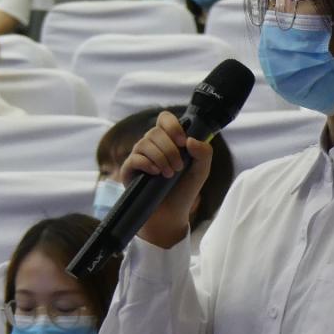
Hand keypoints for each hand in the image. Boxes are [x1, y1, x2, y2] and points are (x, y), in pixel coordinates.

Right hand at [119, 111, 212, 248]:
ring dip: (161, 158)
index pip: (165, 119)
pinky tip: (155, 173)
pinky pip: (134, 158)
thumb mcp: (201, 171)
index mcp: (168, 140)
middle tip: (179, 167)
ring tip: (169, 174)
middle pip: (155, 132)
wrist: (171, 214)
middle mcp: (152, 145)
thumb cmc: (184, 190)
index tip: (183, 142)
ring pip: (144, 143)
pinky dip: (147, 163)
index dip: (173, 126)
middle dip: (170, 149)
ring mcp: (139, 156)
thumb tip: (190, 140)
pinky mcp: (129, 170)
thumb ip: (204, 153)